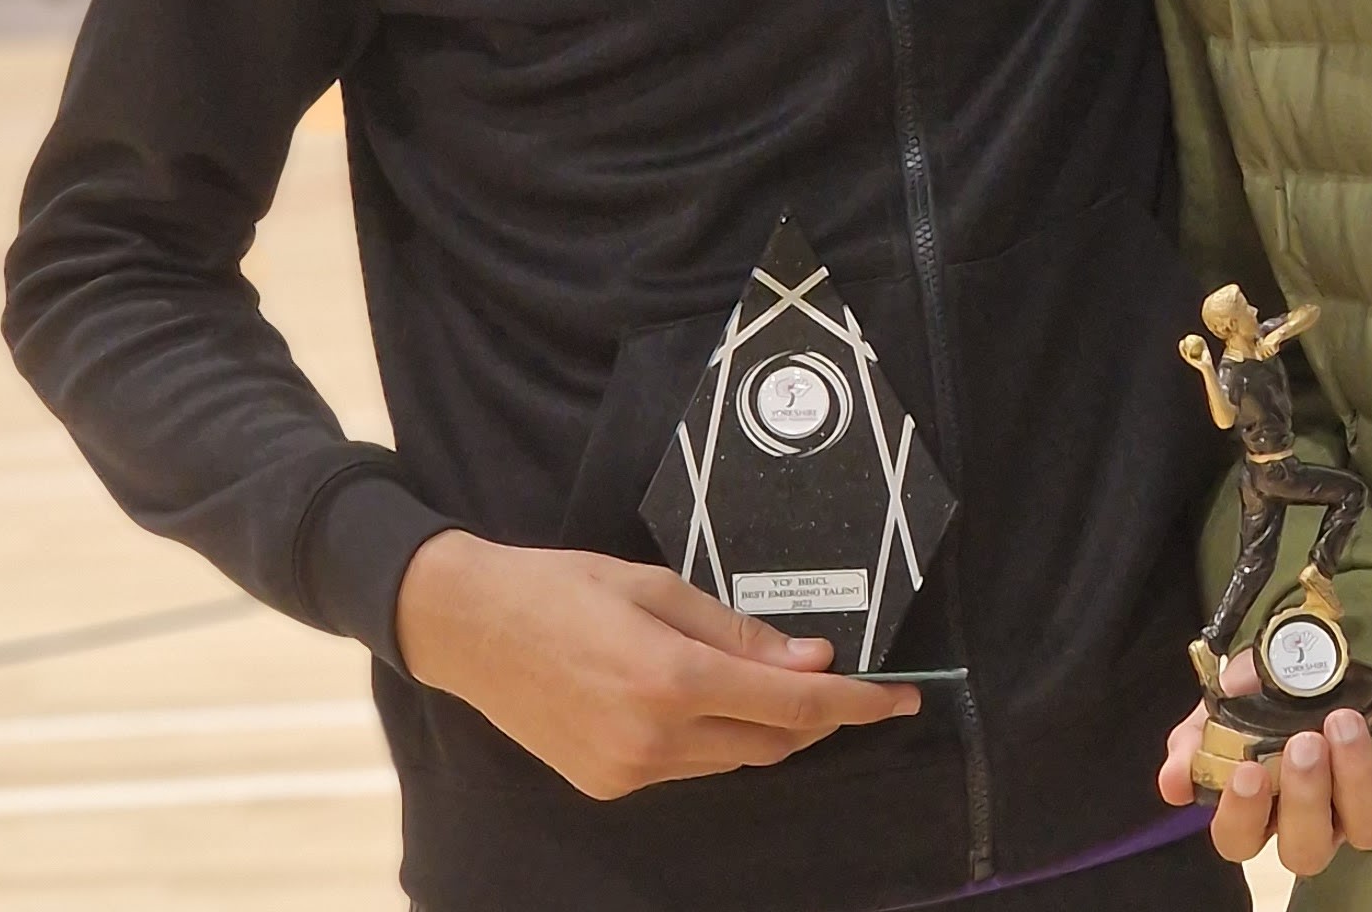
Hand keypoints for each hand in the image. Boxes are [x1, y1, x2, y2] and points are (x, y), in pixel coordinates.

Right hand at [394, 529, 917, 800]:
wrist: (470, 628)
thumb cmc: (564, 587)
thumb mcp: (659, 588)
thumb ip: (739, 632)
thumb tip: (814, 659)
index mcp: (671, 681)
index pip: (794, 704)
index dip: (857, 703)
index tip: (902, 698)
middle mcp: (654, 740)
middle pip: (773, 742)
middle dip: (820, 715)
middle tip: (851, 682)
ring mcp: (628, 772)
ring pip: (735, 759)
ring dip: (768, 726)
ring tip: (773, 679)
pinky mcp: (608, 785)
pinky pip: (691, 767)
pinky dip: (718, 738)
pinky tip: (707, 701)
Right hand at [1158, 649, 1371, 876]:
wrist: (1352, 647)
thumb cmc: (1288, 686)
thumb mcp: (1234, 698)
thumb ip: (1200, 738)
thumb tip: (1173, 781)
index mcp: (1266, 805)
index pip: (1241, 840)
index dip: (1240, 816)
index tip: (1246, 770)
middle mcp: (1321, 818)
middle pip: (1308, 849)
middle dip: (1306, 798)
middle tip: (1304, 742)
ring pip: (1369, 828)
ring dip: (1356, 773)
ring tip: (1344, 719)